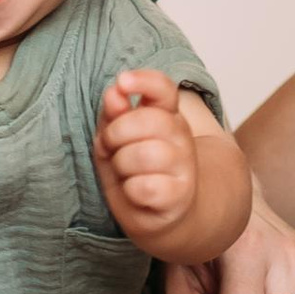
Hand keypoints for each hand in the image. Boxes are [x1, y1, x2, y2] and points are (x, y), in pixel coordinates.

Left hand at [95, 69, 197, 233]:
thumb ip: (114, 114)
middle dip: (116, 133)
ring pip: (145, 155)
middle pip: (149, 120)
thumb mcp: (116, 137)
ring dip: (122, 164)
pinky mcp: (180, 195)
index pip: (164, 89)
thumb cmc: (133, 170)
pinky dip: (131, 190)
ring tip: (123, 172)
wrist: (159, 212)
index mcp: (166, 114)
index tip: (122, 81)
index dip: (144, 81)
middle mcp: (180, 135)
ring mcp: (184, 165)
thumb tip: (114, 93)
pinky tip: (134, 192)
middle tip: (110, 147)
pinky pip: (146, 187)